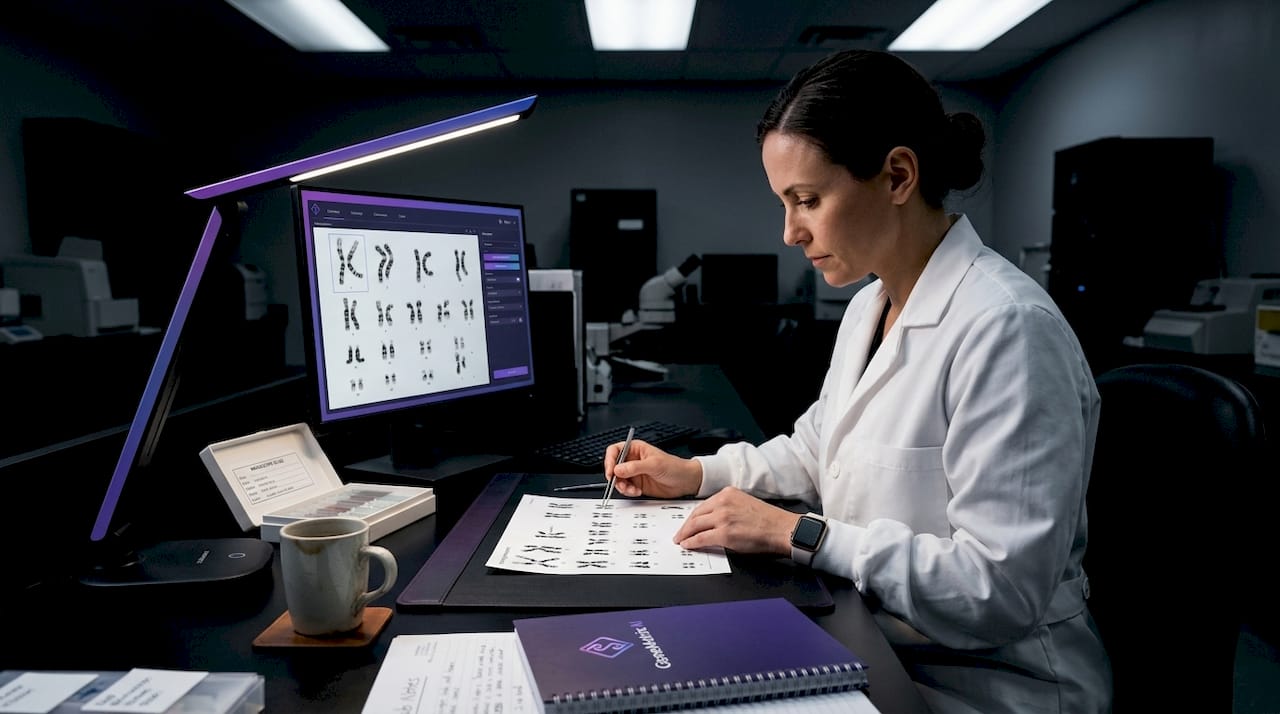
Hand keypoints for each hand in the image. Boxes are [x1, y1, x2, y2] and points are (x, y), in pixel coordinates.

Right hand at [604, 439, 701, 498]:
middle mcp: (633, 460)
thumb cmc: (674, 467)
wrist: (685, 481)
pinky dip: (628, 492)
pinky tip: (637, 491)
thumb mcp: (654, 465)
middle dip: (614, 476)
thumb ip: (634, 467)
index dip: (610, 460)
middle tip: (619, 483)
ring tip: (631, 489)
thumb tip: (618, 469)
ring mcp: (634, 473)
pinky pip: (625, 488)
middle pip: (614, 466)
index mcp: (636, 449)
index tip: (611, 471)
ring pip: (618, 479)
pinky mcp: (637, 484)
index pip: (615, 450)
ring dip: (622, 486)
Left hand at [672, 487, 797, 556]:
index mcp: (728, 493)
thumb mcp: (744, 504)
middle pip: (696, 514)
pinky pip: (701, 538)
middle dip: (685, 526)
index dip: (693, 517)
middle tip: (679, 534)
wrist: (782, 529)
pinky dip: (691, 542)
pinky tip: (688, 545)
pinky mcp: (725, 533)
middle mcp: (723, 502)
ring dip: (685, 534)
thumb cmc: (768, 520)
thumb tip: (713, 521)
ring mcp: (723, 517)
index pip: (703, 505)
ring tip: (680, 540)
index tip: (687, 523)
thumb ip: (727, 508)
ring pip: (695, 526)